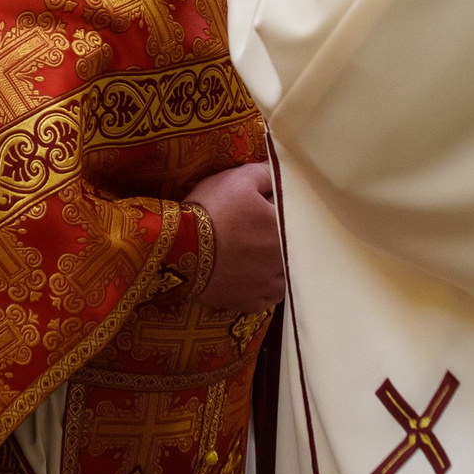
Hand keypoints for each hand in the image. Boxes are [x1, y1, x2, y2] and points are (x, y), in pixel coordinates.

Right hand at [186, 161, 283, 312]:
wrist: (178, 249)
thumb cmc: (211, 209)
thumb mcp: (238, 179)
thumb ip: (266, 173)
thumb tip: (280, 171)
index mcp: (284, 227)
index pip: (295, 216)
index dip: (279, 210)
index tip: (266, 207)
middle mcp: (284, 260)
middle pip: (294, 249)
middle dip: (281, 239)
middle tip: (260, 232)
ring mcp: (268, 285)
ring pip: (285, 276)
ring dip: (277, 266)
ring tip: (259, 257)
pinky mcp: (252, 303)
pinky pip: (267, 297)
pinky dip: (263, 287)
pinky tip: (252, 276)